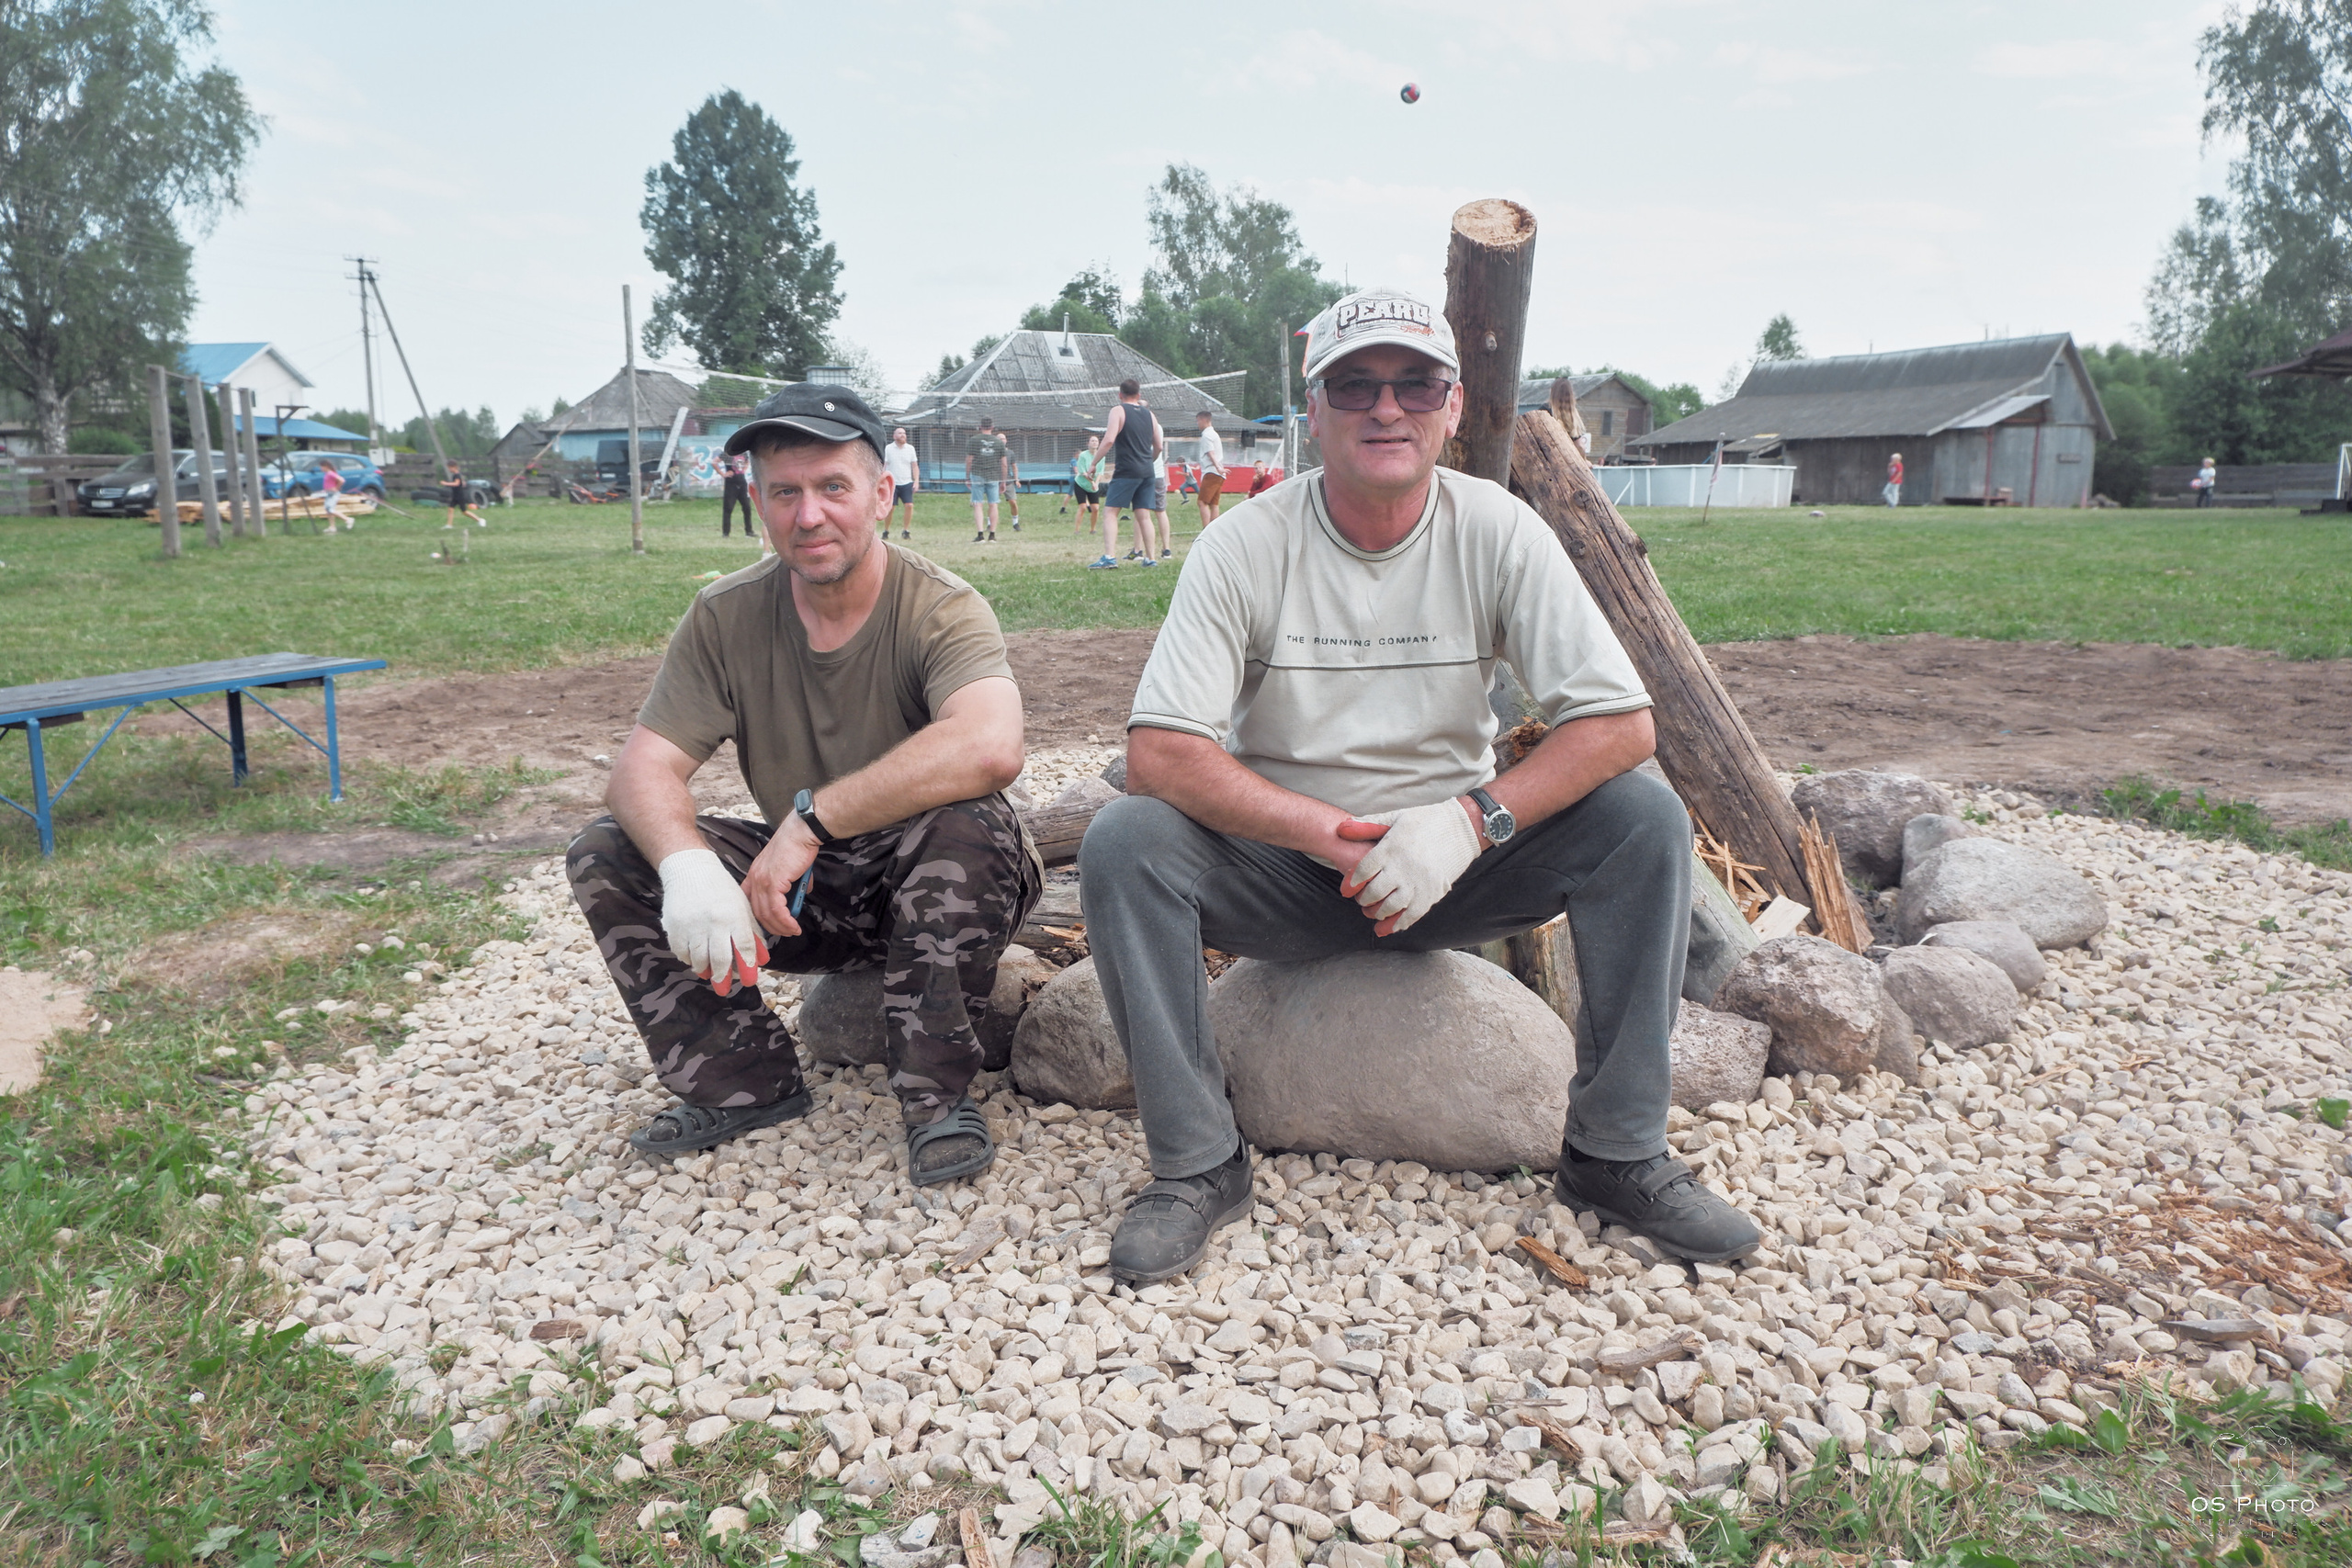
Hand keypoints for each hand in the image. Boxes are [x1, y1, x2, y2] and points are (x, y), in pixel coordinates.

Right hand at [657, 848, 767, 994]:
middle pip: (720, 958)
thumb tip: (762, 959)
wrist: (690, 870)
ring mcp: (693, 925)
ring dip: (705, 970)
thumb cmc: (722, 890)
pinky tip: (695, 959)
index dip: (747, 967)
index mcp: (734, 916)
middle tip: (724, 990)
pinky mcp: (675, 927)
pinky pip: (682, 952)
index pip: (743, 947)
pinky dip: (689, 959)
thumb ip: (753, 933)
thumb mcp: (743, 907)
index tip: (749, 981)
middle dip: (724, 978)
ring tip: (710, 974)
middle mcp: (714, 922)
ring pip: (699, 959)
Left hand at [740, 816, 819, 938]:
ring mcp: (762, 881)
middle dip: (771, 926)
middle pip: (757, 911)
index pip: (749, 900)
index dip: (758, 915)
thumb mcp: (791, 867)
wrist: (802, 833)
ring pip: (766, 913)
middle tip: (785, 932)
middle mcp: (754, 878)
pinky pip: (777, 910)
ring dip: (781, 927)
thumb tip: (802, 894)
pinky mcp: (773, 883)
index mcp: (755, 873)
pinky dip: (786, 921)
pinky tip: (794, 926)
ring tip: (793, 931)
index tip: (769, 924)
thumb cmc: (798, 845)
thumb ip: (793, 882)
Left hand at [1337, 798, 1481, 935]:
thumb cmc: (1426, 821)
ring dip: (1378, 914)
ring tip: (1373, 913)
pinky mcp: (1433, 892)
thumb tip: (1341, 828)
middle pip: (1374, 892)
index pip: (1363, 870)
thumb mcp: (1396, 817)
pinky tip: (1389, 928)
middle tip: (1361, 901)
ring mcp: (1419, 881)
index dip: (1352, 883)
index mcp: (1391, 847)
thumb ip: (1368, 825)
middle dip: (1363, 900)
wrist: (1463, 828)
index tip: (1346, 890)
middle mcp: (1403, 866)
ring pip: (1391, 906)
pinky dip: (1398, 923)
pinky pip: (1413, 914)